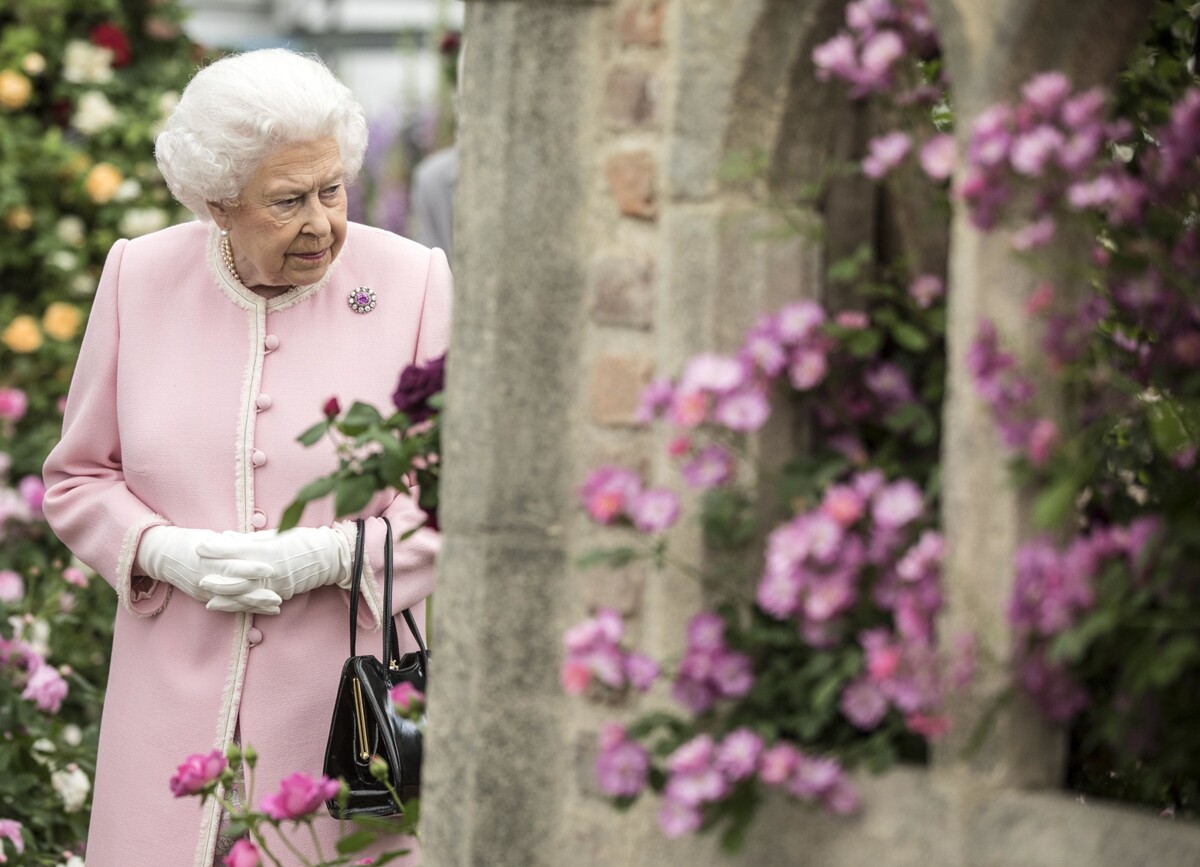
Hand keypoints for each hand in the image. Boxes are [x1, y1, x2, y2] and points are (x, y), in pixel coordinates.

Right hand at [135, 526, 282, 614]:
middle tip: (279, 597)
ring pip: (233, 601)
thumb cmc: (191, 540)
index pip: (232, 565)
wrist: (163, 555)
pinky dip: (244, 608)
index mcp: (208, 559)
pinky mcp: (203, 597)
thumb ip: (234, 541)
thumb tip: (258, 538)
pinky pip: (226, 606)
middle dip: (257, 595)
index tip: (270, 569)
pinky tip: (262, 610)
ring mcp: (204, 590)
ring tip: (277, 607)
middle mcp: (206, 577)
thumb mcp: (211, 537)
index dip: (251, 569)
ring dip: (255, 605)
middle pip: (234, 589)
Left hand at [197, 524, 353, 602]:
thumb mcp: (279, 534)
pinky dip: (242, 604)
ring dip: (224, 596)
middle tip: (196, 576)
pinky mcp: (280, 593)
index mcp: (268, 550)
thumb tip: (228, 538)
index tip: (199, 546)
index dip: (216, 548)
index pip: (235, 549)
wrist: (330, 557)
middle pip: (236, 575)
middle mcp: (268, 569)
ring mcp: (274, 584)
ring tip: (206, 597)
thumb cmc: (305, 540)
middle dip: (215, 576)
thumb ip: (252, 539)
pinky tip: (230, 606)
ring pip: (244, 592)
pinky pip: (257, 600)